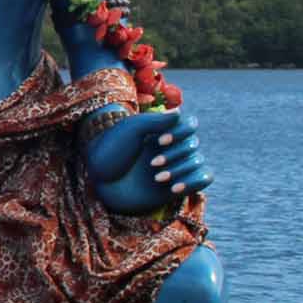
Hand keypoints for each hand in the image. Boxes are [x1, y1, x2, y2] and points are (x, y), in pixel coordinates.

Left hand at [85, 109, 212, 214]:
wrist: (99, 181)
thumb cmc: (110, 152)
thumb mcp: (129, 130)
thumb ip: (155, 121)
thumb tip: (180, 113)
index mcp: (161, 130)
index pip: (190, 124)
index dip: (181, 132)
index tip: (159, 140)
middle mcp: (171, 147)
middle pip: (193, 144)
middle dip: (175, 154)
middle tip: (151, 163)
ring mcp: (174, 166)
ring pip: (198, 162)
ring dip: (181, 170)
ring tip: (157, 178)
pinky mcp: (177, 185)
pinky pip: (203, 178)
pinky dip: (194, 182)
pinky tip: (174, 188)